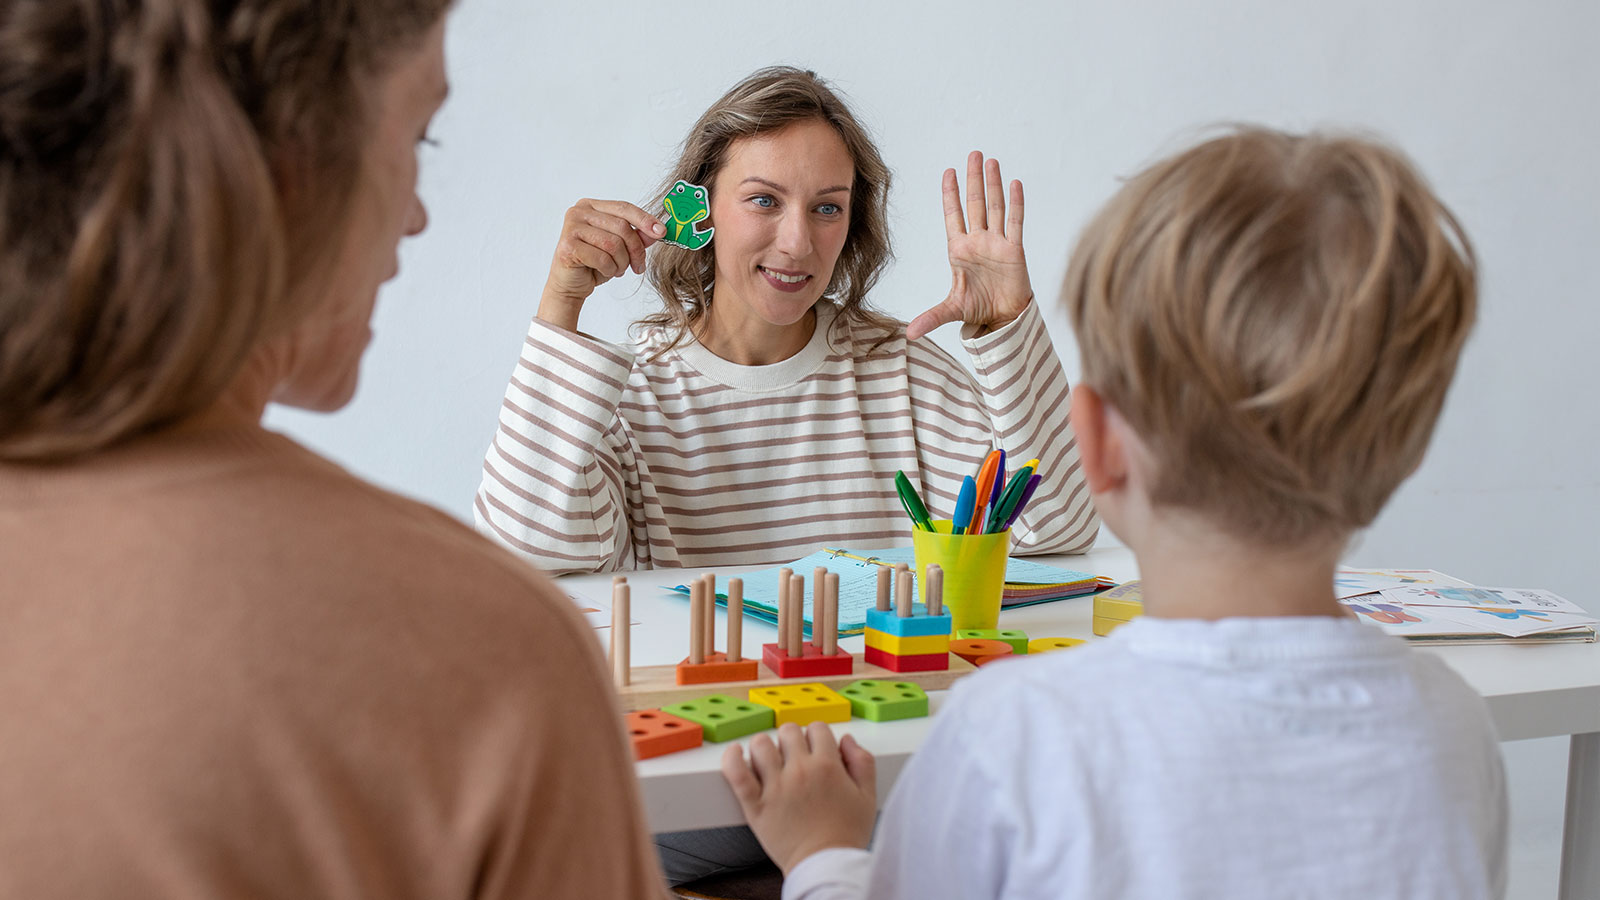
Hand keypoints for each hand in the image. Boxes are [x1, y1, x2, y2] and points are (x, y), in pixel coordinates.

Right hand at [537, 198, 664, 330]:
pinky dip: (609, 269)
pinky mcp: (568, 246)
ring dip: (622, 262)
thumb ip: (636, 236)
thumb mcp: (620, 248)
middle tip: (638, 265)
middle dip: (635, 250)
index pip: (624, 208)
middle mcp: (579, 212)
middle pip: (621, 227)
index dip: (645, 219)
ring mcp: (571, 228)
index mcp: (591, 206)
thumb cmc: (593, 263)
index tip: (661, 232)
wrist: (570, 284)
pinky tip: (605, 272)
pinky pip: (602, 258)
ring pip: (613, 244)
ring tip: (617, 269)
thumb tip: (657, 230)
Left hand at [720, 722, 876, 874]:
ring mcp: (775, 787)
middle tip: (794, 755)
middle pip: (788, 731)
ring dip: (765, 747)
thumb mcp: (868, 796)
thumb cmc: (846, 835)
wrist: (825, 865)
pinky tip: (736, 753)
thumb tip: (847, 740)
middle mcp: (800, 771)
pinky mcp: (755, 804)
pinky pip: (736, 772)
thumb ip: (862, 762)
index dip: (817, 736)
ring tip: (769, 759)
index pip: (817, 728)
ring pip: (760, 745)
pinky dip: (732, 758)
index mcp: (827, 766)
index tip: (816, 747)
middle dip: (792, 739)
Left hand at [905, 152, 1033, 340]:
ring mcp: (998, 243)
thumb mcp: (951, 310)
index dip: (950, 194)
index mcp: (959, 250)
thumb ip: (931, 317)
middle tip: (973, 154)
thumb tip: (908, 334)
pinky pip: (1016, 222)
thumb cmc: (979, 309)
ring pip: (995, 207)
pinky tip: (1015, 183)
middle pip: (975, 204)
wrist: (1004, 319)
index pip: (953, 216)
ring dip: (993, 184)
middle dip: (973, 179)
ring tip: (991, 161)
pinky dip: (1016, 203)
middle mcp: (978, 241)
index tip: (948, 172)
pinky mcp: (1015, 250)